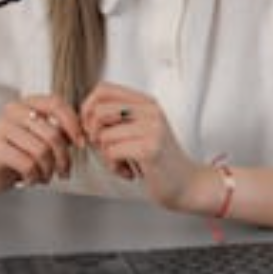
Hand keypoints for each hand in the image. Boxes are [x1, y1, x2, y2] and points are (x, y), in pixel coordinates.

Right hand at [0, 94, 83, 191]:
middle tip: (64, 171)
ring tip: (46, 176)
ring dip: (49, 170)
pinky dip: (35, 176)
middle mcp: (13, 111)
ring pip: (41, 151)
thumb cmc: (19, 151)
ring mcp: (1, 128)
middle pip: (52, 133)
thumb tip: (84, 134)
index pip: (56, 104)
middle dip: (63, 158)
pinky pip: (27, 164)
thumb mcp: (41, 137)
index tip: (80, 144)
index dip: (73, 124)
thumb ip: (60, 131)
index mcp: (28, 103)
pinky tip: (31, 179)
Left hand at [80, 82, 203, 209]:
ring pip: (103, 135)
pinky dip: (114, 166)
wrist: (187, 184)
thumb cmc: (159, 160)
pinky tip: (128, 172)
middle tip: (104, 148)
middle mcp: (150, 111)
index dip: (88, 107)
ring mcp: (152, 128)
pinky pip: (112, 152)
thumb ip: (119, 118)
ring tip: (122, 163)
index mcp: (146, 102)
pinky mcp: (150, 149)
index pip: (104, 89)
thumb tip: (85, 115)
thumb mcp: (140, 130)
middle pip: (99, 110)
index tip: (90, 127)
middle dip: (93, 133)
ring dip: (106, 155)